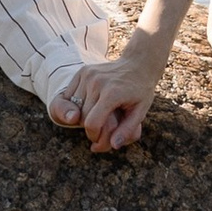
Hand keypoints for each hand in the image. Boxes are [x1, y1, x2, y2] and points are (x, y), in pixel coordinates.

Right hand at [51, 31, 169, 151]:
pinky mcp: (82, 72)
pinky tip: (90, 103)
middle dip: (89, 127)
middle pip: (82, 116)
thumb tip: (114, 145)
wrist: (138, 64)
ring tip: (97, 113)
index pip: (92, 123)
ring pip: (74, 106)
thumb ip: (127, 130)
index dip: (94, 135)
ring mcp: (88, 75)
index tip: (100, 138)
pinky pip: (71, 95)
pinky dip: (77, 104)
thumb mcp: (140, 112)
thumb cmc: (140, 91)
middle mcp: (97, 82)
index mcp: (112, 93)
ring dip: (82, 115)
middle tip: (101, 128)